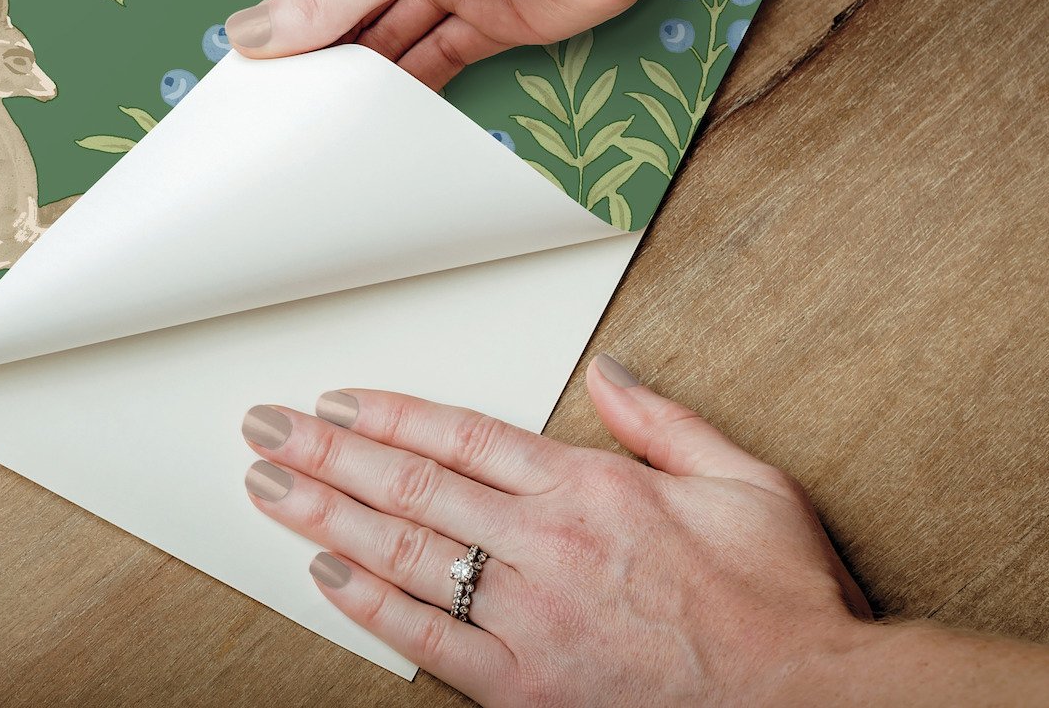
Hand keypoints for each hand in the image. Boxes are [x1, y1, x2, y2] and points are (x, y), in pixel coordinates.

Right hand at [226, 0, 707, 88]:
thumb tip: (248, 35)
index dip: (284, 19)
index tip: (253, 76)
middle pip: (352, 6)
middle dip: (325, 52)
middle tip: (286, 111)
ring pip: (396, 37)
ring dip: (368, 75)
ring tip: (326, 124)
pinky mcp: (500, 20)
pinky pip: (443, 58)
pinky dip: (416, 87)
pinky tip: (385, 118)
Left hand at [239, 357, 876, 705]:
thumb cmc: (784, 603)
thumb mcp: (744, 481)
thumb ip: (662, 420)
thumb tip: (607, 372)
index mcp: (589, 490)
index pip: (459, 435)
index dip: (387, 415)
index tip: (334, 401)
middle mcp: (548, 549)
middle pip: (411, 487)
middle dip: (326, 455)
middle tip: (264, 431)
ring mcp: (534, 623)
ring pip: (405, 557)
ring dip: (325, 519)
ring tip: (268, 489)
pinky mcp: (532, 692)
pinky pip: (432, 644)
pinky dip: (373, 610)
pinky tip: (327, 578)